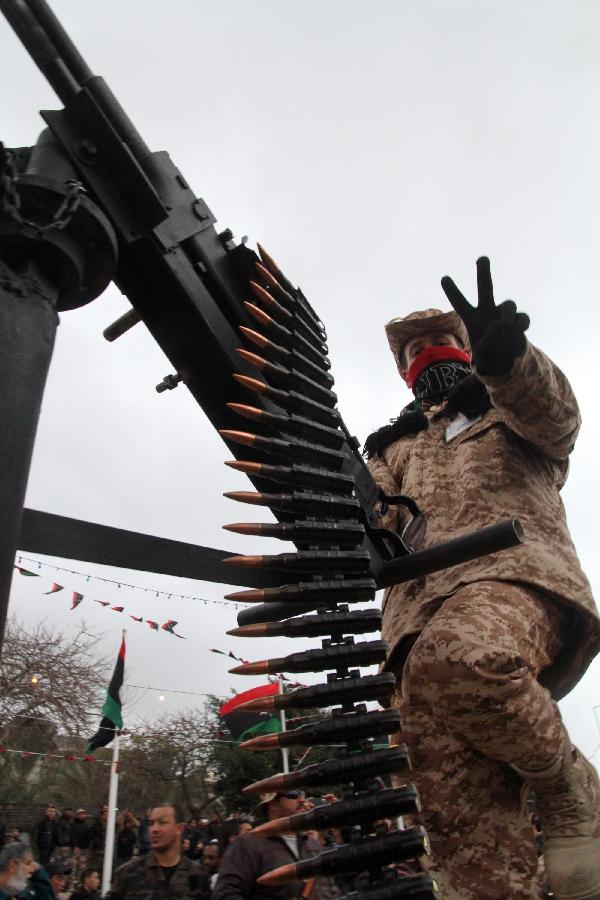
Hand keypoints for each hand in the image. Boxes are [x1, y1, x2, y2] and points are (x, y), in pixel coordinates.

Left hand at [441, 256, 529, 375]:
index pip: (460, 303)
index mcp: (472, 319)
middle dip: (484, 273)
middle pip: (486, 288)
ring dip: (507, 313)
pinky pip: (522, 317)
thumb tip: (499, 323)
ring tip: (505, 325)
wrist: (506, 364)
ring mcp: (504, 315)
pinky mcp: (518, 322)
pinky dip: (521, 323)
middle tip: (482, 258)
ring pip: (508, 304)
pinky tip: (518, 331)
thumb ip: (488, 340)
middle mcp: (488, 312)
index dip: (453, 291)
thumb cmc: (488, 358)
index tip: (444, 278)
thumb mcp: (483, 355)